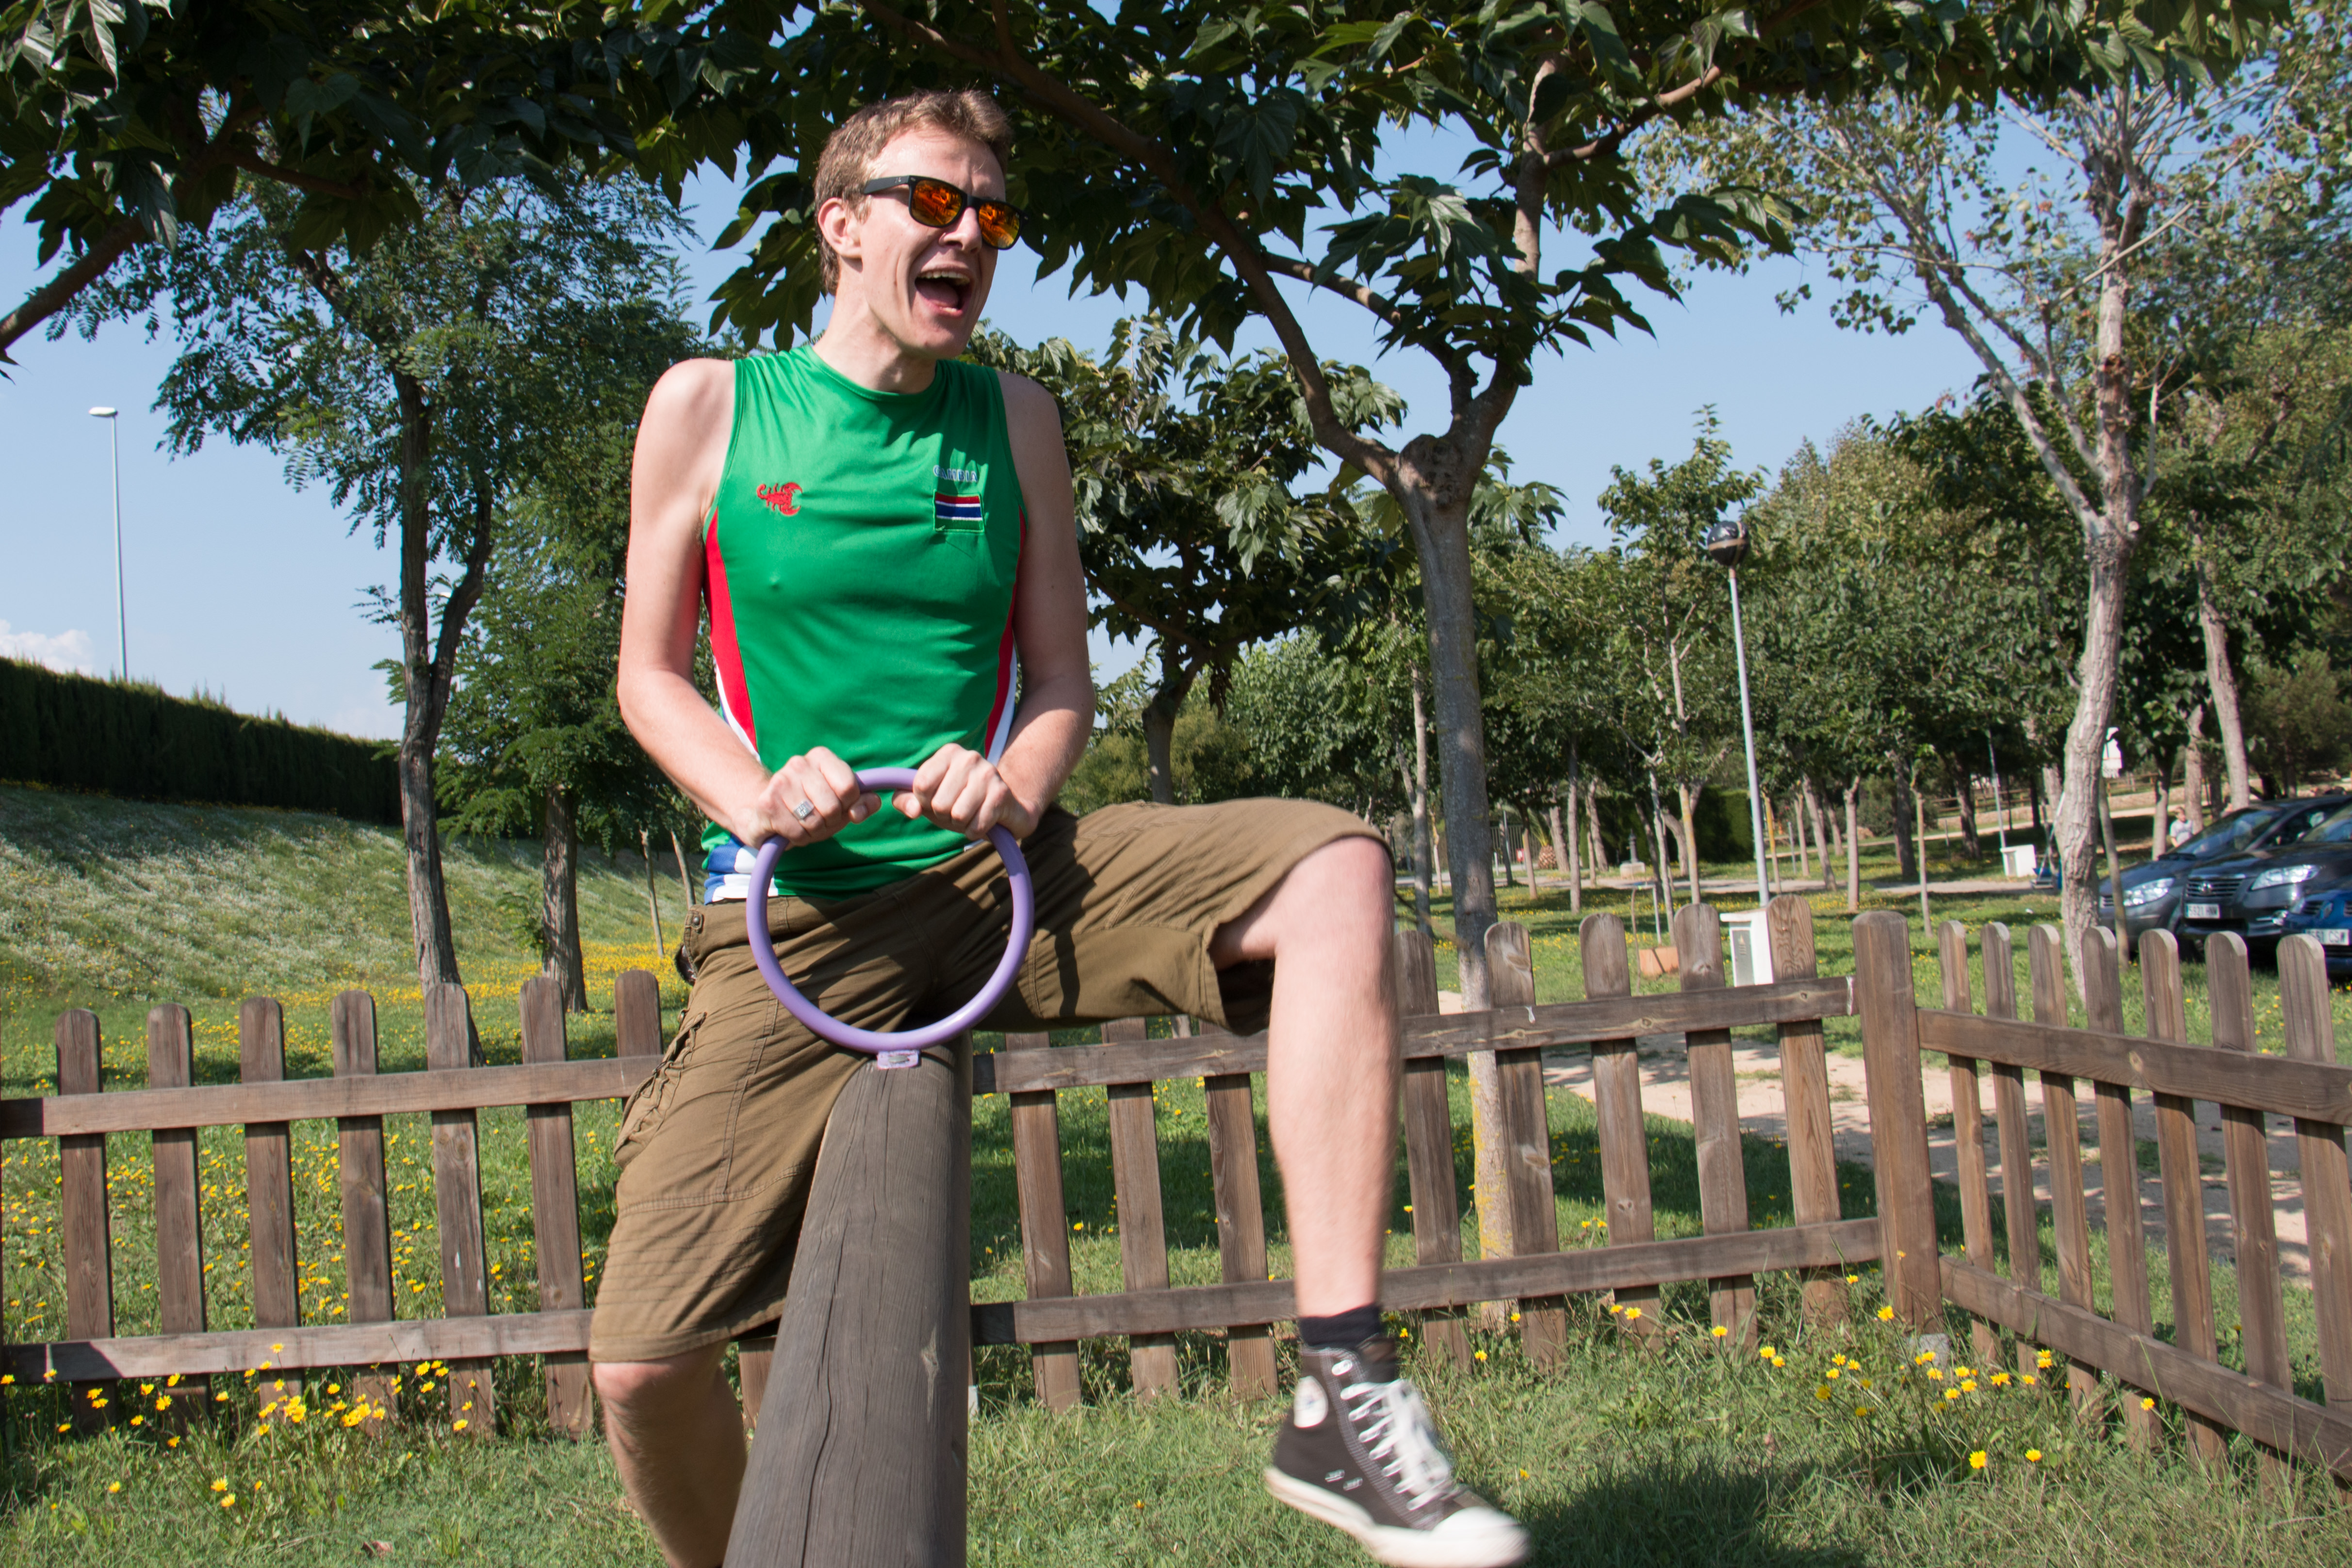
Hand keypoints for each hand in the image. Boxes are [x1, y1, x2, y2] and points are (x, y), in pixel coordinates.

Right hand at [739, 747, 879, 849]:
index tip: (839, 806)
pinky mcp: (767, 803)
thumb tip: (874, 802)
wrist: (765, 813)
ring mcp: (780, 781)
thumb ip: (863, 803)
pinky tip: (789, 828)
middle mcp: (799, 763)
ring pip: (815, 821)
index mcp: (821, 757)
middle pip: (833, 807)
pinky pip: (797, 832)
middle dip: (830, 821)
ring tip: (803, 823)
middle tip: (818, 818)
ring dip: (813, 831)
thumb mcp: (841, 805)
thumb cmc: (810, 807)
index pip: (849, 787)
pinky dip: (798, 838)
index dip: (848, 805)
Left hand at [898, 744, 1037, 839]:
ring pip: (958, 815)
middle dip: (944, 815)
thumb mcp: (928, 799)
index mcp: (949, 752)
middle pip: (939, 804)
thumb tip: (913, 810)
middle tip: (956, 809)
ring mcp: (989, 773)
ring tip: (969, 814)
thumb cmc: (958, 801)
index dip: (924, 801)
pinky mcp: (1002, 794)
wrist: (1004, 808)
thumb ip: (906, 800)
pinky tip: (982, 821)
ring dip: (961, 824)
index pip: (921, 785)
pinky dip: (975, 831)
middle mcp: (969, 757)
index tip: (935, 799)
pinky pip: (976, 826)